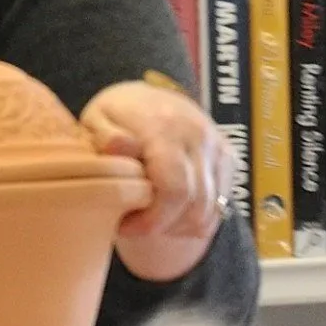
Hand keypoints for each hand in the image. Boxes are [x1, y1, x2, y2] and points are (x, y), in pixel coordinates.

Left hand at [80, 77, 234, 281]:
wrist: (147, 97)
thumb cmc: (115, 118)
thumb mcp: (96, 120)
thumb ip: (105, 137)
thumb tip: (120, 146)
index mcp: (165, 129)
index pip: (174, 190)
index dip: (151, 221)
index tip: (123, 226)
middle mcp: (198, 137)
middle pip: (194, 206)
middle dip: (163, 227)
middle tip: (135, 225)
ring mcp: (217, 148)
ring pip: (208, 211)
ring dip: (179, 227)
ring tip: (151, 218)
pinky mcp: (228, 159)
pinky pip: (219, 207)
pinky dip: (195, 220)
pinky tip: (169, 212)